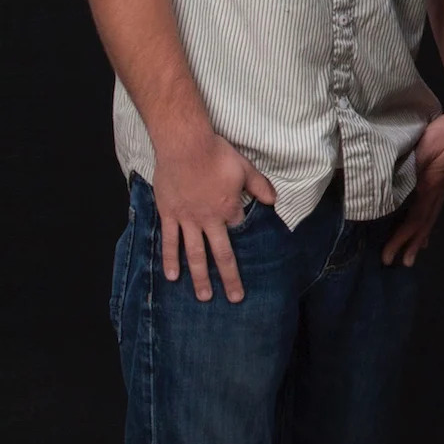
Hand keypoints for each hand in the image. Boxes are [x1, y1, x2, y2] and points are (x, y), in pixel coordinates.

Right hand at [151, 131, 276, 302]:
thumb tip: (274, 201)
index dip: (244, 242)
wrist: (185, 145)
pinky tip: (173, 277)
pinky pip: (169, 242)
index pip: (239, 232)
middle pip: (221, 254)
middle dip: (229, 278)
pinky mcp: (169, 215)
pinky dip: (170, 260)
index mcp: (229, 209)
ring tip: (204, 297)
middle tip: (234, 298)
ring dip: (200, 277)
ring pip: (194, 254)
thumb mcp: (245, 168)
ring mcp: (187, 220)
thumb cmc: (216, 154)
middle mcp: (208, 220)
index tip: (249, 256)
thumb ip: (260, 186)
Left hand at [381, 107, 443, 266]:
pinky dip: (427, 221)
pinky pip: (433, 207)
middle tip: (400, 264)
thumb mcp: (426, 146)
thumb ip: (410, 166)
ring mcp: (443, 186)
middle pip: (423, 224)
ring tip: (414, 253)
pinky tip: (426, 223)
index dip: (400, 239)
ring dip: (420, 237)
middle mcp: (437, 192)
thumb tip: (391, 186)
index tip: (387, 255)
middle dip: (410, 244)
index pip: (414, 220)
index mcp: (430, 187)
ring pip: (430, 217)